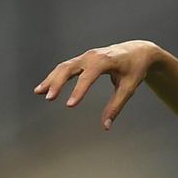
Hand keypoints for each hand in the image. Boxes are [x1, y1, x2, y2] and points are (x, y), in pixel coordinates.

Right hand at [34, 40, 159, 129]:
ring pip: (63, 67)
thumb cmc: (135, 69)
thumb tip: (106, 127)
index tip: (69, 105)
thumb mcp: (129, 88)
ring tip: (39, 92)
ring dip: (51, 79)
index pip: (88, 76)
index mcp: (104, 60)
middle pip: (69, 68)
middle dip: (57, 83)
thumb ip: (116, 106)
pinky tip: (46, 87)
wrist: (138, 51)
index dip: (78, 91)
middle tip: (49, 98)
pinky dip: (55, 76)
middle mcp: (92, 56)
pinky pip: (66, 67)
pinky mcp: (83, 59)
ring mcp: (85, 56)